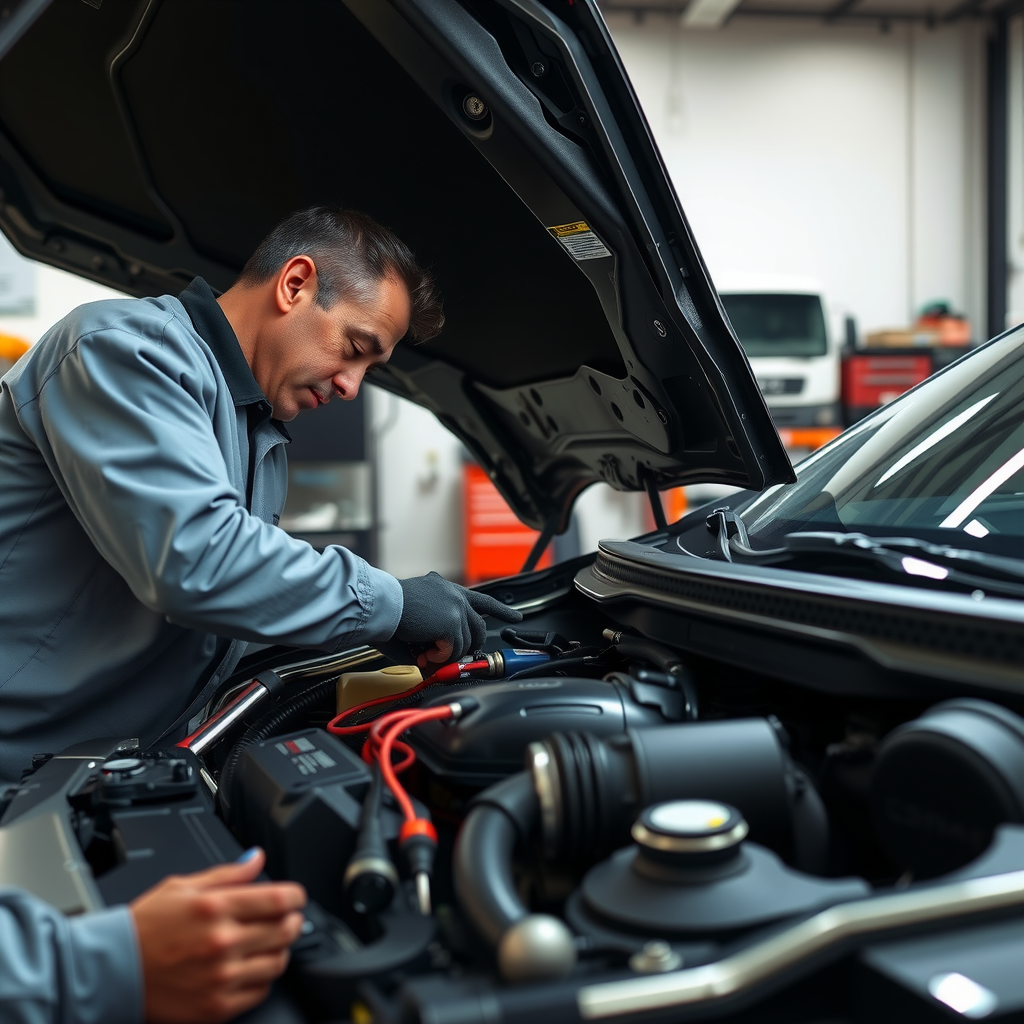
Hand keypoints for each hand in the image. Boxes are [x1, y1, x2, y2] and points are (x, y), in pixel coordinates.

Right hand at [130, 848, 305, 1023]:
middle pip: (285, 930)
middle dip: (291, 920)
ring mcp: (221, 977)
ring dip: (279, 949)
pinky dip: (262, 977)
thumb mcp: (182, 887)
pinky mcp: (216, 1006)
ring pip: (277, 961)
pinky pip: (260, 991)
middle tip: (284, 917)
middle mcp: (222, 942)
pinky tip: (249, 967)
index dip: (296, 896)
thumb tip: (257, 859)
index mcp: (215, 907)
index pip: (279, 899)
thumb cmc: (144, 927)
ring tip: (266, 942)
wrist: (112, 971)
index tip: (295, 897)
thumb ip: (227, 874)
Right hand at [396, 571, 522, 663]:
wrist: (380, 604)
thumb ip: (433, 635)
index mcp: (446, 589)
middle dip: (470, 647)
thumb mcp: (417, 619)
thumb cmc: (387, 611)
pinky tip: (424, 652)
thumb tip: (434, 661)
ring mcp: (456, 607)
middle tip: (452, 657)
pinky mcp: (452, 622)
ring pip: (465, 642)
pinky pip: (454, 650)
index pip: (481, 600)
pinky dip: (439, 657)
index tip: (515, 617)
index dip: (500, 609)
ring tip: (424, 653)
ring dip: (446, 654)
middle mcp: (454, 594)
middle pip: (478, 627)